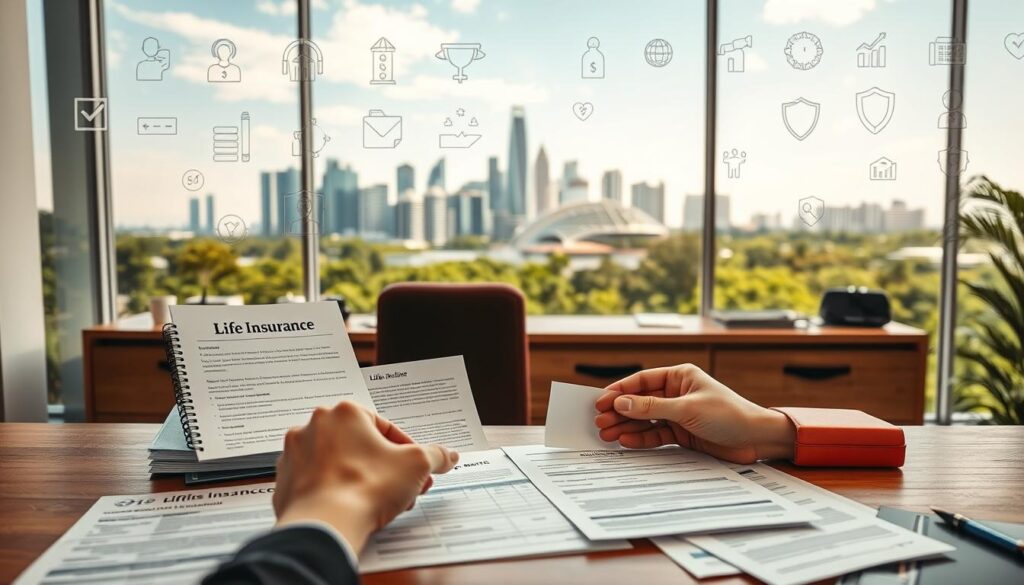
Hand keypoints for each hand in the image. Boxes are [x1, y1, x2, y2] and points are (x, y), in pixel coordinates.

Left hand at [273, 401, 458, 552]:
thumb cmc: (365, 488)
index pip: (385, 427)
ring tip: (378, 500)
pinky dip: (335, 490)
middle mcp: (315, 425)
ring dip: (360, 476)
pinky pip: (318, 481)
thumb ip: (435, 455)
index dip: (407, 450)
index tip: (416, 468)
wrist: (325, 524)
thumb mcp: (416, 466)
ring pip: (338, 461)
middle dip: (385, 466)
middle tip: (401, 486)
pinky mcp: (286, 479)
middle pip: (361, 444)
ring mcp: (296, 453)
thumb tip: (448, 455)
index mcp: (345, 412)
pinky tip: (351, 505)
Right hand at [594, 364, 794, 463]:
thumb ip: (652, 407)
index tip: (600, 402)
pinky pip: (655, 434)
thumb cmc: (729, 415)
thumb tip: (621, 402)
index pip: (642, 381)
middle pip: (640, 401)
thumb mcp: (687, 408)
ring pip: (645, 419)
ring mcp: (678, 414)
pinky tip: (625, 441)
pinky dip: (640, 438)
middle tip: (598, 422)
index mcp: (680, 376)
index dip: (619, 391)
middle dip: (619, 412)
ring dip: (626, 427)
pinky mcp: (682, 433)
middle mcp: (676, 393)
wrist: (756, 439)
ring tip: (605, 435)